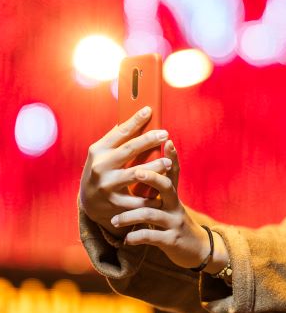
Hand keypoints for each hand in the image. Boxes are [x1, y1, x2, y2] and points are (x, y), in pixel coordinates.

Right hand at [80, 107, 171, 235]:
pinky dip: (152, 196)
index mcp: (98, 151)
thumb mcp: (103, 155)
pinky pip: (138, 199)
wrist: (89, 202)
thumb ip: (117, 140)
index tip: (149, 109)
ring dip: (154, 167)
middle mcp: (100, 166)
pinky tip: (162, 192)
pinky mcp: (115, 203)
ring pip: (135, 174)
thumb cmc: (102, 171)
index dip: (134, 120)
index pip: (119, 132)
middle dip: (148, 140)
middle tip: (165, 133)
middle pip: (129, 150)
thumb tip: (136, 117)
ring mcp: (107, 185)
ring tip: (168, 162)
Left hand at [109, 140, 216, 269]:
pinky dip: (136, 237)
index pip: (173, 172)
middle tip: (135, 173)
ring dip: (130, 217)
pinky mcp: (171, 240)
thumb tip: (141, 169)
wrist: (197, 249)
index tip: (167, 141)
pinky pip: (151, 236)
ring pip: (151, 214)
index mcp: (172, 195)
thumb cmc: (175, 223)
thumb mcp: (170, 205)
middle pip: (166, 186)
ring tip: (115, 221)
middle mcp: (175, 206)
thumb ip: (158, 189)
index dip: (171, 157)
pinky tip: (126, 239)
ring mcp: (174, 222)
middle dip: (151, 178)